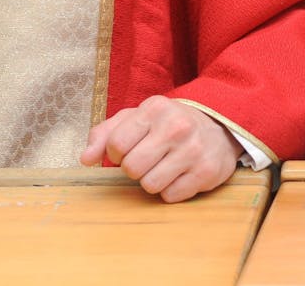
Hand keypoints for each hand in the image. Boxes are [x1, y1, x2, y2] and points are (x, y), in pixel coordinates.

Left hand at [79, 95, 242, 202]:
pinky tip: (179, 175)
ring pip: (150, 185)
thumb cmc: (167, 124)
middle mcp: (176, 127)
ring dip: (152, 181)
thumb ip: (105, 134)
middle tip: (148, 159)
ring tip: (163, 166)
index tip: (128, 148)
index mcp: (155, 109)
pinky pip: (171, 196)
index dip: (117, 153)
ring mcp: (193, 150)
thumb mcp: (136, 119)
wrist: (218, 127)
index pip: (116, 144)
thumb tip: (85, 159)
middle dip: (134, 168)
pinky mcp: (206, 172)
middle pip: (132, 168)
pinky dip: (171, 190)